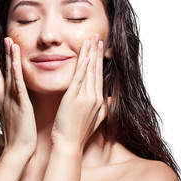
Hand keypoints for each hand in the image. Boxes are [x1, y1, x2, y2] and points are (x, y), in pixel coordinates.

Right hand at [0, 37, 36, 158]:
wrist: (18, 151)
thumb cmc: (17, 136)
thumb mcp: (13, 117)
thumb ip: (12, 106)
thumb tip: (13, 100)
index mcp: (4, 99)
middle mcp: (6, 97)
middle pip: (2, 71)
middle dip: (2, 54)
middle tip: (4, 38)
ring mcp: (12, 100)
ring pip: (11, 75)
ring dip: (10, 58)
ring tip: (10, 42)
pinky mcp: (22, 106)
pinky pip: (19, 88)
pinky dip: (16, 75)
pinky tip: (14, 63)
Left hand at [52, 34, 107, 149]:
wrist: (69, 144)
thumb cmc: (78, 133)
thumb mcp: (96, 120)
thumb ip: (104, 108)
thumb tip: (111, 99)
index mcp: (97, 100)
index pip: (98, 75)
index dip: (99, 59)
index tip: (99, 47)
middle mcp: (93, 97)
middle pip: (95, 70)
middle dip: (96, 52)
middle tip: (97, 36)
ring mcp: (84, 98)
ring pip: (88, 72)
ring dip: (89, 55)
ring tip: (90, 40)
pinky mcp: (73, 99)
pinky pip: (78, 81)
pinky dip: (81, 68)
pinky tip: (84, 57)